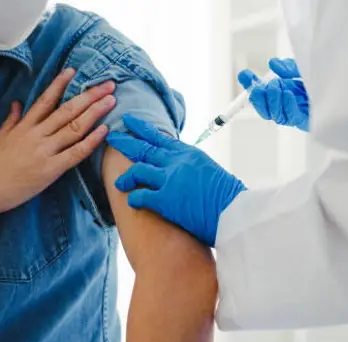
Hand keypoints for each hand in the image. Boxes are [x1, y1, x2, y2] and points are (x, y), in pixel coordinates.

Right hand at [0, 68, 115, 215]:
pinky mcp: (50, 169)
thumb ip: (11, 121)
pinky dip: (91, 141)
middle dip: (89, 96)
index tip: (75, 71)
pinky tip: (104, 130)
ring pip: (75, 126)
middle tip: (109, 85)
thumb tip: (16, 104)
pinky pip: (75, 153)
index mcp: (24, 126)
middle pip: (68, 109)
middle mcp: (36, 134)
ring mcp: (45, 150)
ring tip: (111, 100)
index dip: (61, 84)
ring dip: (95, 112)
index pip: (45, 99)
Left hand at [106, 114, 245, 246]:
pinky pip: (141, 196)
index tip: (129, 122)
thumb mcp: (208, 170)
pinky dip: (134, 198)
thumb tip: (179, 166)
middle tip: (111, 137)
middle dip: (125, 142)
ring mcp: (170, 179)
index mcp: (188, 153)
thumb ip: (189, 165)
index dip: (141, 128)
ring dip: (126, 177)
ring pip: (138, 170)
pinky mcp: (166, 200)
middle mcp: (177, 162)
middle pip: (144, 148)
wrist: (236, 212)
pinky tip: (132, 201)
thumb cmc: (226, 196)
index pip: (159, 137)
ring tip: (118, 183)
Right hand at [238, 58, 309, 130]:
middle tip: (260, 86)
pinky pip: (291, 117)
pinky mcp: (307, 122)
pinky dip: (287, 105)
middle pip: (265, 108)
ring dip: (272, 100)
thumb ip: (290, 67)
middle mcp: (290, 105)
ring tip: (277, 86)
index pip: (263, 93)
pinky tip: (289, 94)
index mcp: (287, 93)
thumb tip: (273, 65)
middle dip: (259, 97)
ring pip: (275, 114)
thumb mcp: (308, 68)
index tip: (244, 75)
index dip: (251, 85)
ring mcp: (297, 114)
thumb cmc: (332, 78)